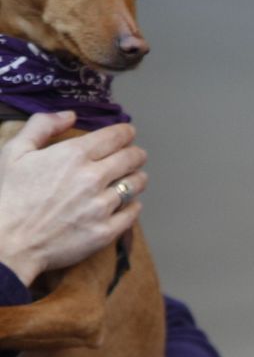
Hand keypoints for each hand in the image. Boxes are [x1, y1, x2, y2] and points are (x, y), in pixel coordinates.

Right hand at [0, 113, 147, 286]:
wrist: (8, 241)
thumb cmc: (9, 195)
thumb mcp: (14, 151)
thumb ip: (41, 126)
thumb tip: (70, 115)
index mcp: (74, 155)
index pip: (116, 137)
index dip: (126, 133)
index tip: (129, 134)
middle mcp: (93, 178)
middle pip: (132, 159)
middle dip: (136, 154)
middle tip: (136, 155)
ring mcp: (102, 206)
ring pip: (136, 185)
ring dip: (138, 178)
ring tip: (135, 178)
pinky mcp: (105, 231)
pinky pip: (132, 213)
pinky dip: (133, 206)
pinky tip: (129, 204)